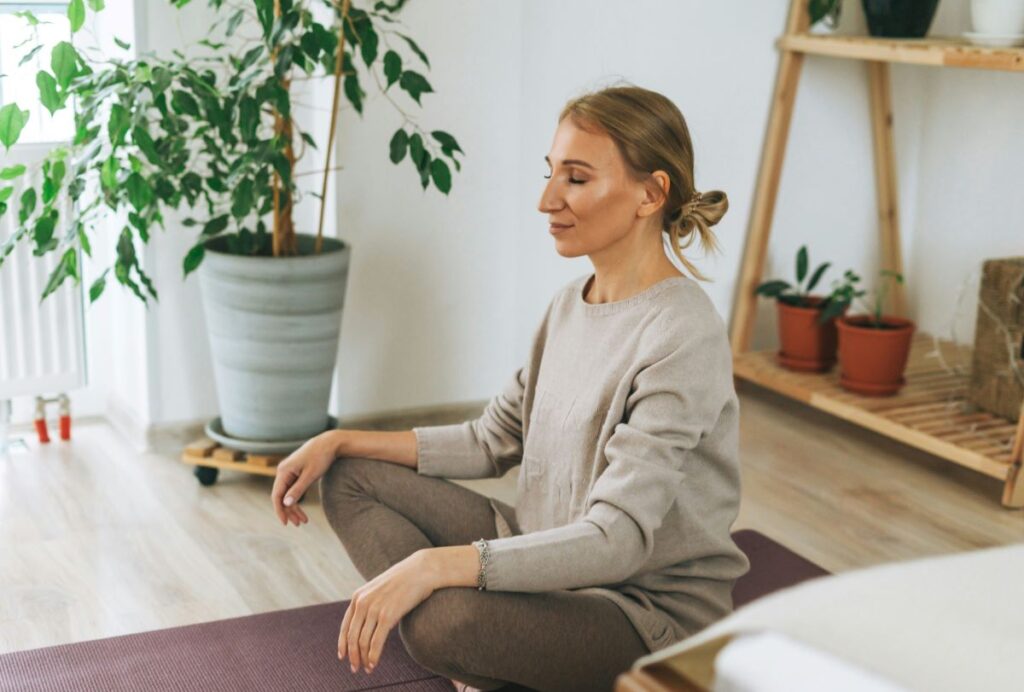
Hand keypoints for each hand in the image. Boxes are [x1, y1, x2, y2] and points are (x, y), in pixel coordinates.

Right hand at [271, 430, 343, 525]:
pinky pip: (293, 489)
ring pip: (288, 494)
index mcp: (284, 471)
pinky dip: (298, 499)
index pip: (277, 495)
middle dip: (289, 511)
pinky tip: (303, 509)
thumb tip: (286, 504)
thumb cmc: (320, 457)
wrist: (330, 443)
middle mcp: (283, 471)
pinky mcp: (296, 472)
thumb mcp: (310, 475)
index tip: (285, 523)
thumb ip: (298, 490)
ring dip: (294, 508)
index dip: (280, 510)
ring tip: (303, 521)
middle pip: (282, 496)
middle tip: (299, 524)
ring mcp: (289, 472)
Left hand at [339, 550, 436, 673]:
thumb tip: (368, 623)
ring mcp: (374, 609)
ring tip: (367, 668)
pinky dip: (374, 656)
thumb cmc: (403, 581)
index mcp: (358, 597)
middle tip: (355, 668)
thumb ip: (370, 603)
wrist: (421, 570)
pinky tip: (374, 664)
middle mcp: (362, 603)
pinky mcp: (387, 615)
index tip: (343, 656)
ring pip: (362, 641)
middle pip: (352, 637)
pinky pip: (376, 641)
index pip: (345, 626)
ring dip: (363, 658)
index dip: (343, 644)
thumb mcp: (379, 590)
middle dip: (353, 655)